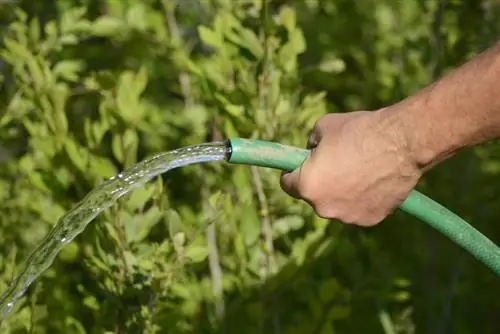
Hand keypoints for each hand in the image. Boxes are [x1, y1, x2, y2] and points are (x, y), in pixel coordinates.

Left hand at [280, 110, 421, 225]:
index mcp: (306, 186)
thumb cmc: (359, 131)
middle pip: (314, 196)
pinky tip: (374, 180)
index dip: (292, 173)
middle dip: (320, 182)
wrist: (401, 142)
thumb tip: (310, 153)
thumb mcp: (322, 128)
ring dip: (341, 192)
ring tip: (360, 169)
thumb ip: (310, 146)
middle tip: (337, 164)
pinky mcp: (370, 220)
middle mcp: (323, 208)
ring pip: (337, 204)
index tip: (300, 166)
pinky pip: (358, 209)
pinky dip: (361, 199)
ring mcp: (348, 217)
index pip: (287, 184)